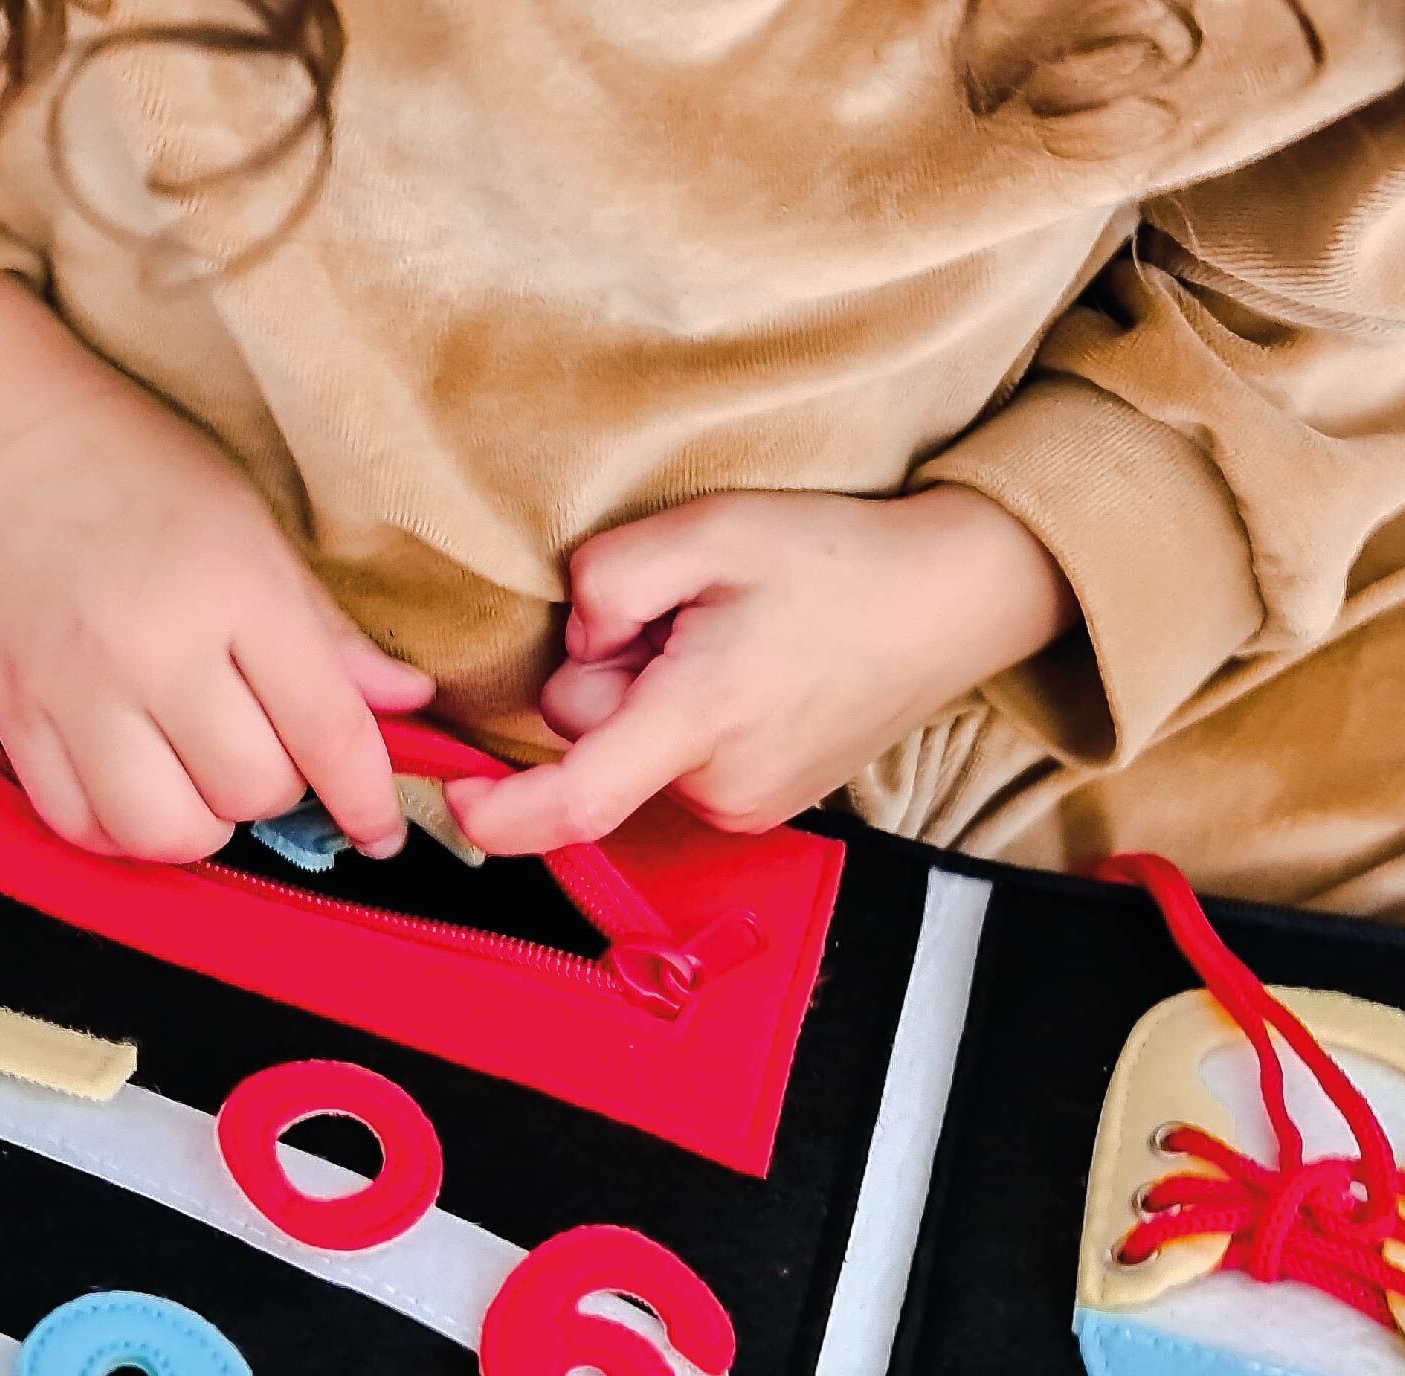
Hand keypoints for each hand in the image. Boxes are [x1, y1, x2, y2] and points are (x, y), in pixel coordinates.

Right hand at [0, 276, 431, 860]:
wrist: (0, 434)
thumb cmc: (146, 475)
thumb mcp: (258, 532)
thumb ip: (329, 634)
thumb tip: (407, 703)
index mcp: (236, 590)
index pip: (327, 732)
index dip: (367, 800)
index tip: (380, 832)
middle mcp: (153, 647)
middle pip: (250, 791)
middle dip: (276, 787)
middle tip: (262, 744)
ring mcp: (73, 688)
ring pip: (166, 832)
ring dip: (201, 822)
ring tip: (198, 776)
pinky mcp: (12, 715)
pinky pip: (81, 827)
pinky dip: (121, 830)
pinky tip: (136, 786)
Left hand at [444, 486, 1078, 854]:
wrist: (952, 600)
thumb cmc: (836, 558)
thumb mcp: (709, 530)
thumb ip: (609, 580)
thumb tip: (576, 639)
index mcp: (700, 720)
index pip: (574, 802)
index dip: (499, 815)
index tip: (453, 797)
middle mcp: (718, 786)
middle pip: (594, 744)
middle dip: (606, 677)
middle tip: (684, 614)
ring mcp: (745, 805)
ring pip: (634, 753)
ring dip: (649, 697)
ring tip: (729, 639)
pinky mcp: (762, 804)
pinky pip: (675, 761)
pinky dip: (683, 717)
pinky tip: (746, 670)